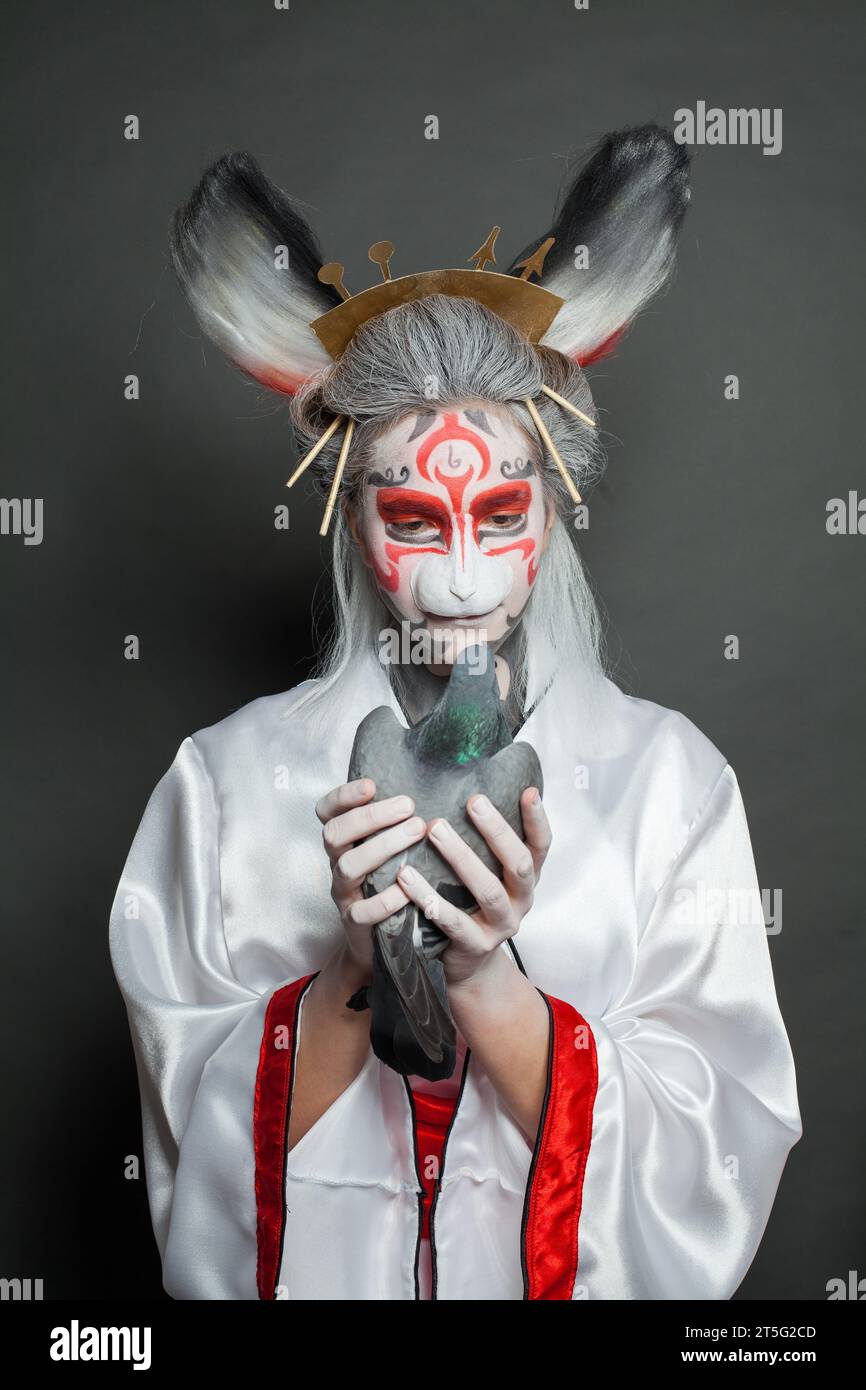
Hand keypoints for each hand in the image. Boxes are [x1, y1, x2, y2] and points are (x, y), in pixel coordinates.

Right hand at [315, 777, 425, 976]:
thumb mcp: (388, 851)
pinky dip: (385, 899)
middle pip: (335, 833)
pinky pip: (362, 912)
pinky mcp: (354, 924)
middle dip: (370, 816)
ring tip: (416, 832)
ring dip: (382, 846)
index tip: (371, 784)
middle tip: (408, 805)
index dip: (343, 796)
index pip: (327, 812)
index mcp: (344, 842)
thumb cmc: (390, 884)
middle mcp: (338, 863)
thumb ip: (397, 824)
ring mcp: (344, 894)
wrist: (378, 943)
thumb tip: (432, 784)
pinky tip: (407, 889)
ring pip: (348, 867)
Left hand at [395, 787, 550, 987]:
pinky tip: (407, 876)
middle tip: (473, 801)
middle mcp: (521, 900)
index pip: (541, 846)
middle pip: (519, 864)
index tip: (528, 791)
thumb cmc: (472, 905)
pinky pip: (452, 920)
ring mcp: (501, 925)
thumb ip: (485, 844)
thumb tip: (469, 790)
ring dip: (461, 857)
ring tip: (435, 830)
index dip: (538, 820)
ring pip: (487, 890)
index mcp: (526, 879)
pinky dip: (428, 897)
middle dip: (497, 831)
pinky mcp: (476, 945)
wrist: (467, 964)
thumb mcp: (487, 874)